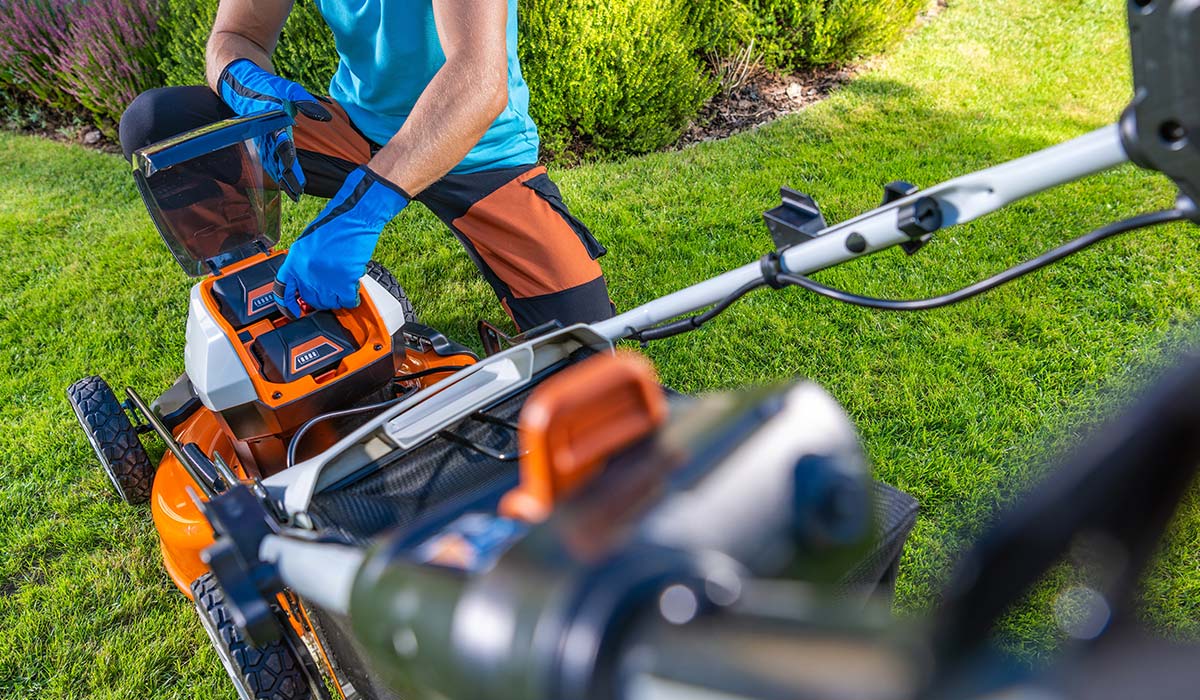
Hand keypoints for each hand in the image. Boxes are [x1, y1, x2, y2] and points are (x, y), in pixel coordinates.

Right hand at [218, 59, 331, 199]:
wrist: (241, 84)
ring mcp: (262, 138)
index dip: (290, 163)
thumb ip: (306, 103)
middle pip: (277, 161)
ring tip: (294, 194)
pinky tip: (283, 181)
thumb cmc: (267, 86)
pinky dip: (275, 171)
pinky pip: (268, 159)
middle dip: (287, 178)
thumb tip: (325, 117)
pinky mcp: (261, 139)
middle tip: (298, 194)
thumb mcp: (289, 89)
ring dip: (282, 179)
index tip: (297, 176)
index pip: (283, 147)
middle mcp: (266, 135)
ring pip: (272, 163)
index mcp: (273, 124)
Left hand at [274, 166, 409, 316]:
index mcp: (294, 261)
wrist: (354, 216)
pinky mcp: (345, 281)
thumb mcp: (307, 244)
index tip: (293, 312)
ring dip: (336, 298)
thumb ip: (303, 264)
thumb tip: (306, 283)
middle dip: (319, 299)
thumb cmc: (334, 225)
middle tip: (328, 292)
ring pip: (329, 303)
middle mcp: (307, 273)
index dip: (287, 305)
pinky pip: (347, 301)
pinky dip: (352, 298)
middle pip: (310, 300)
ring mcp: (326, 279)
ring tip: (342, 287)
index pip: (283, 291)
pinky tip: (353, 290)